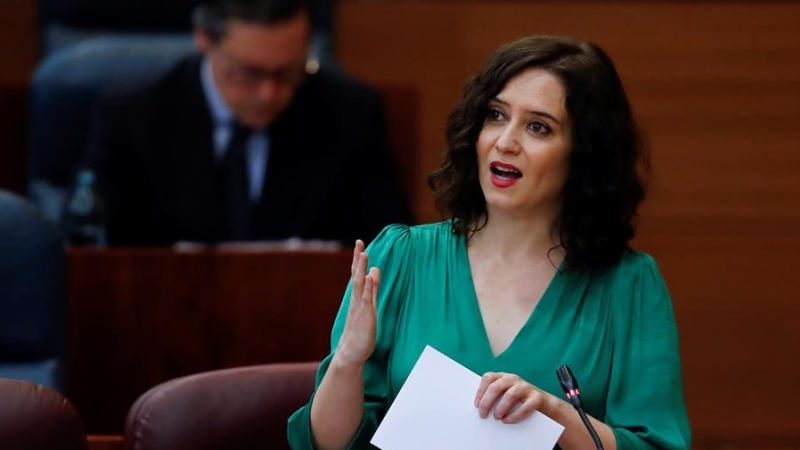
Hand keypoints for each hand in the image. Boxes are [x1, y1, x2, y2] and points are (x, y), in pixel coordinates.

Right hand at [334, 240, 380, 367]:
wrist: (351, 353)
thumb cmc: (360, 331)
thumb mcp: (368, 306)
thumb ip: (372, 289)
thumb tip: (374, 271)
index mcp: (357, 297)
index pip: (357, 274)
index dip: (358, 259)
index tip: (360, 244)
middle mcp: (356, 300)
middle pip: (356, 276)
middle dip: (358, 259)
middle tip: (359, 242)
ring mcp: (359, 308)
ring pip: (360, 285)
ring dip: (361, 269)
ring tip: (364, 254)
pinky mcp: (365, 316)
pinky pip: (366, 300)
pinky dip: (368, 287)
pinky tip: (369, 277)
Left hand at [474, 372, 555, 423]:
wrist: (542, 403)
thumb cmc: (517, 401)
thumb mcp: (504, 395)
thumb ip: (493, 397)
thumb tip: (479, 409)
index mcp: (503, 377)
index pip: (488, 378)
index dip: (480, 391)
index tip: (476, 405)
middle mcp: (513, 379)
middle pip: (496, 387)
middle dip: (487, 402)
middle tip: (483, 415)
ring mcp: (526, 387)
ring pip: (510, 395)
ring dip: (501, 408)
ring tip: (497, 417)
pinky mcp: (536, 397)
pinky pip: (525, 407)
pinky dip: (514, 415)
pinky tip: (507, 420)